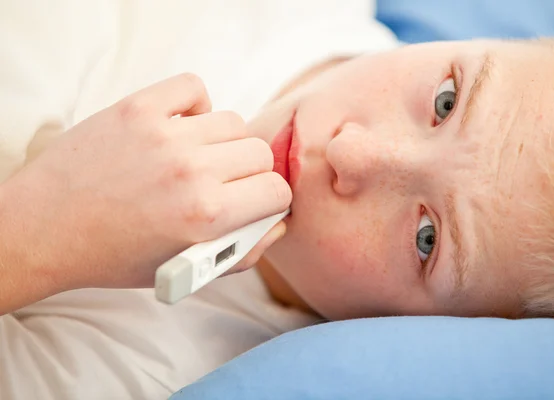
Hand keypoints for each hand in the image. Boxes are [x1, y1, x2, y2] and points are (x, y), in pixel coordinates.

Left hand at [1, 73, 290, 295]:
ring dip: (225, 142)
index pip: (277, 190)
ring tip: (199, 158)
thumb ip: (243, 252)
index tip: (255, 200)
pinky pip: (194, 88)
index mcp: (208, 216)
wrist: (44, 229)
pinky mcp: (137, 109)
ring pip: (234, 122)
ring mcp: (164, 134)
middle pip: (260, 153)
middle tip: (225, 184)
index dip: (271, 199)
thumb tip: (278, 221)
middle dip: (250, 173)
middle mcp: (191, 171)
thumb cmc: (115, 255)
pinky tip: (183, 128)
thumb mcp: (185, 272)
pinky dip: (196, 105)